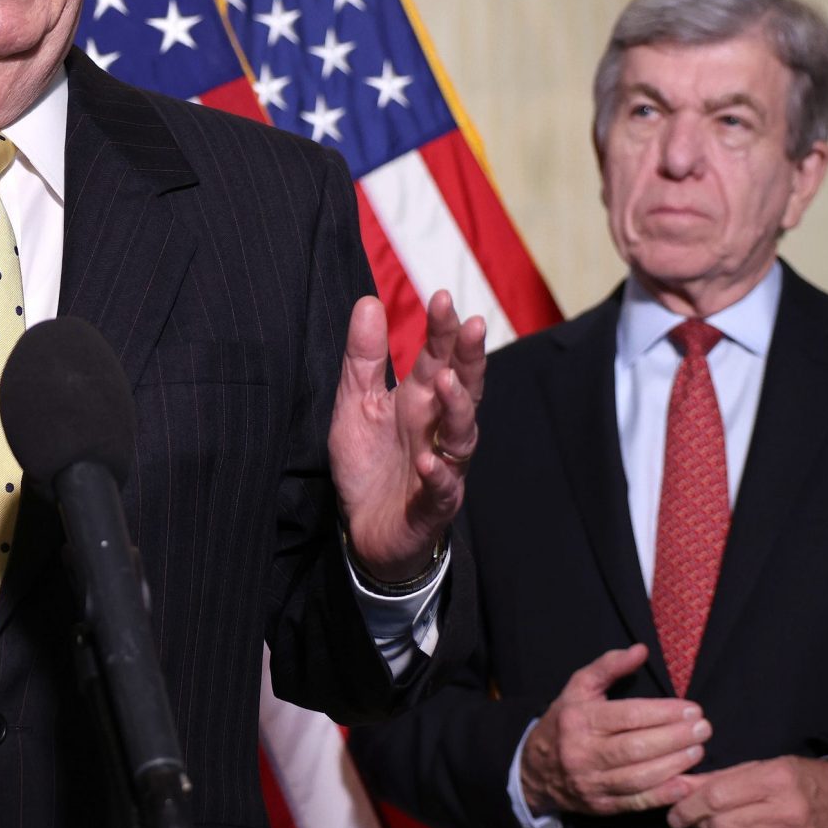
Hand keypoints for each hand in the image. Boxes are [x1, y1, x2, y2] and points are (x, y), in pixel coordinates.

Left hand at [331, 288, 485, 578]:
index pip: (439, 357)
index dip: (443, 330)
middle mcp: (439, 429)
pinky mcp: (433, 505)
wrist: (366, 530)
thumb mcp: (356, 403)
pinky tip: (431, 461)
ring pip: (461, 435)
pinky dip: (439, 475)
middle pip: (463, 388)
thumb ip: (364, 358)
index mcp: (421, 401)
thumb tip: (368, 302)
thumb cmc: (370, 463)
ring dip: (457, 408)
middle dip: (468, 357)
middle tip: (471, 325)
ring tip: (447, 381)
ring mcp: (442, 466)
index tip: (442, 296)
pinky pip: (443, 489)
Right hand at [519, 645, 708, 816]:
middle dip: (676, 738)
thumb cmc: (566, 722)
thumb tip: (641, 650)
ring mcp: (591, 782)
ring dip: (674, 764)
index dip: (664, 713)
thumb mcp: (579, 688)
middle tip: (704, 729)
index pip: (628, 715)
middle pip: (637, 747)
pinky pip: (635, 802)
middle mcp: (582, 752)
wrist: (536, 769)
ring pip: (639, 777)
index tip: (692, 709)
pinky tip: (685, 784)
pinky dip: (662, 795)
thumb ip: (609, 667)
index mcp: (579, 719)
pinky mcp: (600, 806)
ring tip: (698, 750)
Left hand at [667, 756, 827, 827]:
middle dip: (699, 823)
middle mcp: (786, 811)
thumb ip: (719, 779)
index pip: (717, 797)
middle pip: (721, 824)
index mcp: (776, 780)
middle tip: (692, 820)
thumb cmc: (800, 780)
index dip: (688, 807)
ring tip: (714, 827)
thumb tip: (678, 787)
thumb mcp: (762, 767)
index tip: (674, 814)